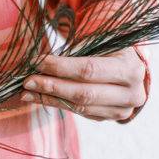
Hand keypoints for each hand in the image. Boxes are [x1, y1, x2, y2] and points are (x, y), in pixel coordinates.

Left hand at [20, 47, 146, 121]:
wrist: (131, 69)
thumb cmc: (112, 48)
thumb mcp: (102, 41)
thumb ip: (78, 49)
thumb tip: (41, 60)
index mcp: (131, 68)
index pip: (89, 70)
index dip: (61, 67)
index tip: (37, 62)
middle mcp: (132, 93)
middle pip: (84, 93)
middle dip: (52, 86)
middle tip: (27, 81)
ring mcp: (122, 110)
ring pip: (79, 106)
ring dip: (49, 98)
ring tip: (26, 91)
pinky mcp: (109, 117)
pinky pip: (78, 112)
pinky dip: (56, 103)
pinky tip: (37, 97)